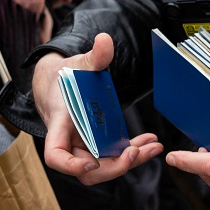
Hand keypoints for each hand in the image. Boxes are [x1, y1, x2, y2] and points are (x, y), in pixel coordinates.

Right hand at [31, 33, 163, 184]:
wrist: (56, 84)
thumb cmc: (63, 76)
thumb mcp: (78, 63)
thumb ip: (94, 56)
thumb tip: (105, 40)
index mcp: (59, 123)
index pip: (55, 155)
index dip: (70, 165)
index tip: (91, 162)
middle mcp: (69, 140)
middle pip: (85, 170)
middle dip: (113, 167)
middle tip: (136, 153)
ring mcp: (82, 145)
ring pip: (103, 166)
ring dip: (129, 162)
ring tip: (153, 148)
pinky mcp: (95, 144)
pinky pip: (112, 156)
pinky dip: (132, 152)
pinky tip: (150, 142)